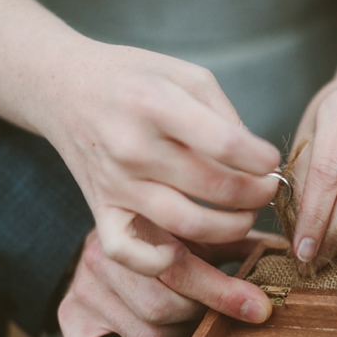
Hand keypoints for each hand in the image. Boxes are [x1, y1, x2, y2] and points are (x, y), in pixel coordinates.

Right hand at [43, 41, 280, 275]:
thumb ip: (224, 114)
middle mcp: (133, 147)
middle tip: (267, 189)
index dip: (261, 159)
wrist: (65, 88)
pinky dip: (156, 261)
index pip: (226, 144)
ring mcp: (115, 182)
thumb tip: (256, 161)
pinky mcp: (100, 208)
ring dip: (231, 227)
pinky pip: (125, 251)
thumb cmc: (135, 79)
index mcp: (156, 104)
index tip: (271, 160)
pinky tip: (181, 249)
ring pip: (186, 224)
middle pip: (214, 188)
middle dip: (256, 194)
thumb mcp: (186, 75)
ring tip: (245, 214)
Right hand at [58, 219, 285, 336]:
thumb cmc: (160, 242)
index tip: (258, 310)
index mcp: (139, 231)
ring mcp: (83, 291)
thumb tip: (284, 254)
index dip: (226, 293)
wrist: (99, 240)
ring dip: (171, 336)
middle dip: (194, 315)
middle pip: (165, 308)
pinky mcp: (68, 321)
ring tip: (173, 317)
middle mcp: (103, 257)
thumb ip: (235, 244)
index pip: (184, 268)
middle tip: (199, 308)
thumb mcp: (195, 236)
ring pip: (145, 336)